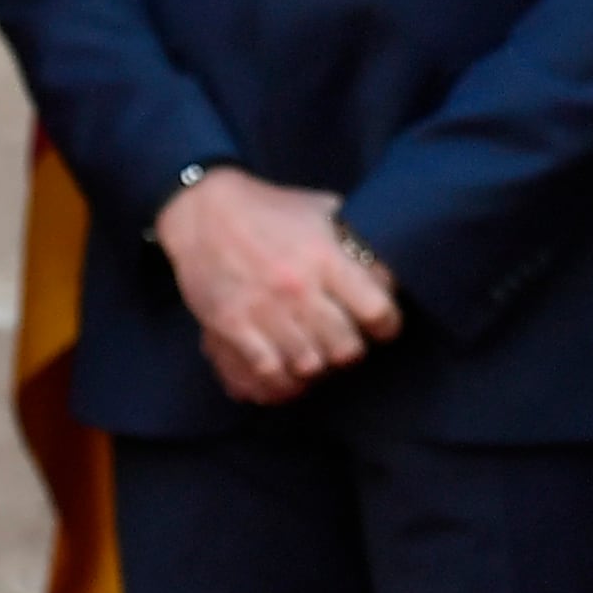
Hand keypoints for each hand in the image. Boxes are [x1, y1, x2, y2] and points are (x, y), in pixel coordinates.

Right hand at [154, 167, 399, 405]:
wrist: (204, 211)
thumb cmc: (272, 210)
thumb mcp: (323, 211)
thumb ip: (355, 241)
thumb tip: (386, 271)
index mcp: (325, 258)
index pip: (376, 310)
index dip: (388, 326)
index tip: (384, 327)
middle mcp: (297, 289)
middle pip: (345, 348)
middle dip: (353, 350)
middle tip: (348, 343)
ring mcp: (262, 311)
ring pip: (308, 366)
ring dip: (319, 368)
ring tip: (319, 357)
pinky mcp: (230, 327)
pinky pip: (264, 373)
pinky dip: (282, 383)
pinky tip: (289, 376)